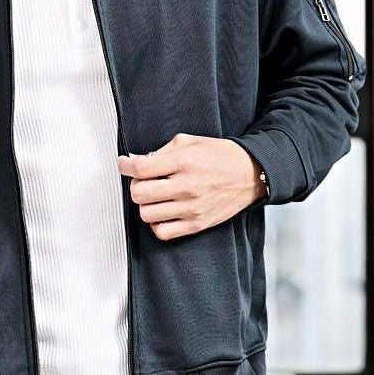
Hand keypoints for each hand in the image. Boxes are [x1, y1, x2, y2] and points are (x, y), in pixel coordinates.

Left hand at [118, 133, 265, 239]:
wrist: (248, 174)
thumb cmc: (217, 155)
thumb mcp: (188, 142)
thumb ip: (160, 151)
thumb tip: (135, 161)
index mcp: (183, 161)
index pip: (140, 168)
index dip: (125, 165)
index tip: (124, 164)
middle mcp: (186, 186)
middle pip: (139, 194)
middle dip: (136, 185)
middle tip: (143, 180)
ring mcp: (191, 208)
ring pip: (147, 214)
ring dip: (146, 204)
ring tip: (155, 195)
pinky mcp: (197, 224)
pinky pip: (163, 232)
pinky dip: (156, 223)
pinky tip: (163, 211)